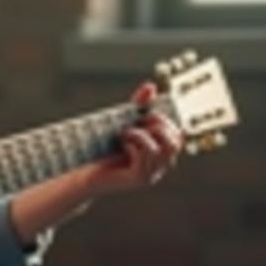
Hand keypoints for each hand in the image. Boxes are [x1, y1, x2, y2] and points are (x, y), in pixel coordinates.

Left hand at [84, 80, 183, 196]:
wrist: (87, 174)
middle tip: (138, 121)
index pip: (178, 137)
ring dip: (141, 134)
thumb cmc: (107, 149)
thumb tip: (151, 86)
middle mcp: (160, 166)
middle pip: (174, 142)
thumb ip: (139, 106)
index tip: (148, 113)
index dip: (167, 121)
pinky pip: (143, 157)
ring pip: (159, 149)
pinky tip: (123, 143)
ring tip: (125, 131)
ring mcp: (151, 175)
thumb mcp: (125, 124)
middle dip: (158, 125)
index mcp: (161, 155)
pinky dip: (134, 144)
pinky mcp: (138, 179)